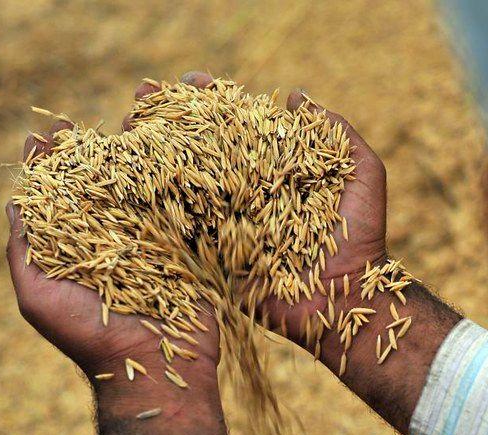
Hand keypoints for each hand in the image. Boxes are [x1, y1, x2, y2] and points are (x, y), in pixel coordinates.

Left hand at [6, 106, 230, 434]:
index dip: (52, 166)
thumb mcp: (38, 297)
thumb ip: (23, 251)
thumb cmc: (88, 338)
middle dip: (97, 149)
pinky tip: (186, 140)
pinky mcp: (193, 246)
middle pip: (105, 183)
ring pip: (150, 184)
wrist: (156, 371)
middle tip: (90, 120)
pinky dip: (190, 172)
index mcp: (80, 248)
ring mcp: (156, 240)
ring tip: (140, 109)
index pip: (62, 197)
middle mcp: (117, 239)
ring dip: (146, 149)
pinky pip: (191, 202)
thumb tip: (13, 202)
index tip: (42, 137)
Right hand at [133, 71, 387, 350]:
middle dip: (170, 123)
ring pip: (183, 185)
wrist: (348, 300)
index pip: (238, 127)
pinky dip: (152, 211)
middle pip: (202, 150)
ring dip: (150, 157)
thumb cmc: (361, 237)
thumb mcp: (363, 175)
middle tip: (142, 99)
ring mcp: (227, 225)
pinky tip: (125, 185)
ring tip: (123, 130)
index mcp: (274, 171)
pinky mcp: (215, 259)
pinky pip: (180, 233)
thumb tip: (296, 96)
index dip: (214, 103)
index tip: (191, 81)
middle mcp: (245, 194)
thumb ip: (339, 135)